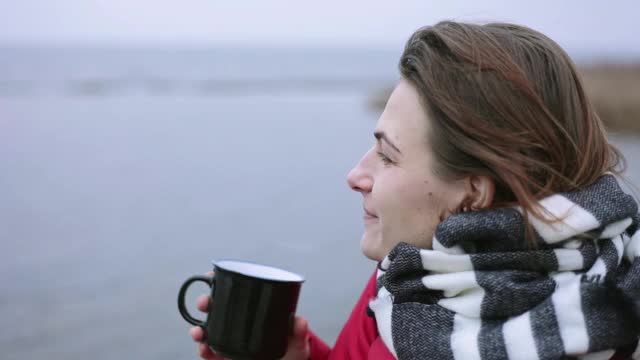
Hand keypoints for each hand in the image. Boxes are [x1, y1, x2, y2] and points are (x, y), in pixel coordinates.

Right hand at [188, 272, 310, 359]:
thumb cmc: (291, 350)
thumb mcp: (296, 340)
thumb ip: (299, 332)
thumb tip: (300, 321)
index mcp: (252, 312)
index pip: (234, 293)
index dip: (219, 282)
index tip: (211, 275)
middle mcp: (238, 324)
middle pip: (215, 309)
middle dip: (205, 303)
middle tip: (204, 303)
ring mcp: (231, 341)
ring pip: (208, 331)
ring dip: (198, 329)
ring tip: (198, 332)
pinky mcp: (226, 359)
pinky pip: (211, 354)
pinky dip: (204, 351)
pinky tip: (204, 348)